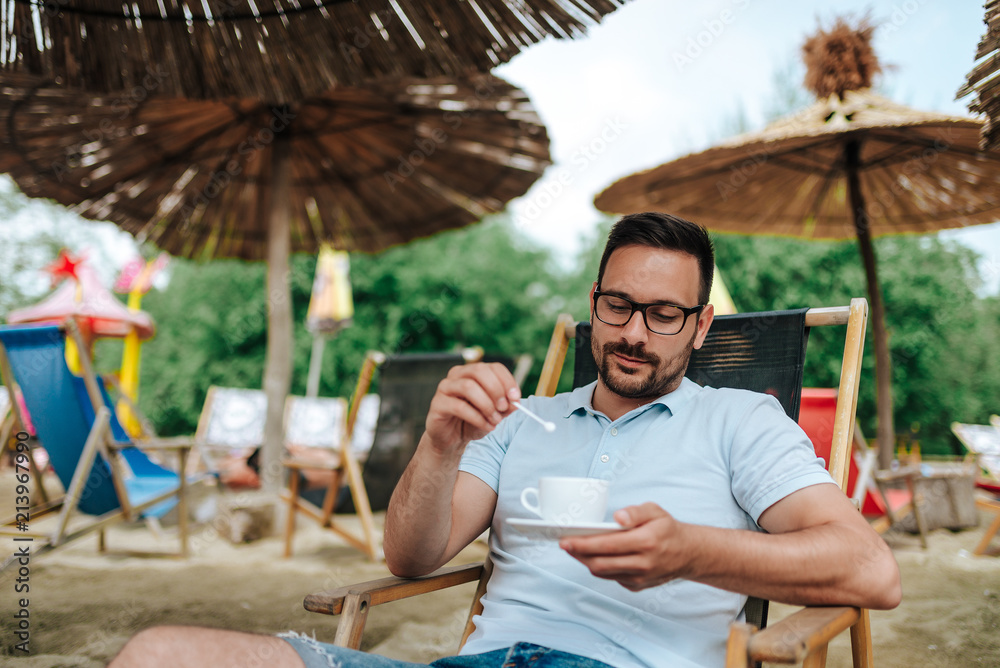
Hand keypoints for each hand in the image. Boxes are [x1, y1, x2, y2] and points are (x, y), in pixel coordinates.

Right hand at [423, 362, 520, 455]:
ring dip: (486, 405)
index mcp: (473, 372)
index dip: (507, 380)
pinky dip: (477, 418)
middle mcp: (458, 375)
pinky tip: (486, 426)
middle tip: (504, 408)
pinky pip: (459, 406)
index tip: (516, 397)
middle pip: (479, 370)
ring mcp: (445, 387)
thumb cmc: (473, 422)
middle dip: (496, 389)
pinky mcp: (438, 403)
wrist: (452, 439)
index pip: (493, 367)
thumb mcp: (494, 414)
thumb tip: (515, 402)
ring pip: (468, 386)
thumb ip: (505, 407)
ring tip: (495, 420)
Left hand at [559, 503, 690, 591]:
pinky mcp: (637, 586)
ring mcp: (640, 578)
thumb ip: (635, 512)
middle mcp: (642, 564)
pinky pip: (611, 578)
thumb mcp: (655, 511)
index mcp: (646, 542)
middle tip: (565, 544)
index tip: (565, 540)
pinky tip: (596, 556)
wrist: (688, 553)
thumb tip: (618, 517)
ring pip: (602, 573)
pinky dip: (601, 568)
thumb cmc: (667, 529)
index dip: (582, 544)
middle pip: (599, 563)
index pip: (606, 545)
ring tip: (576, 549)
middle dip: (578, 554)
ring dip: (586, 561)